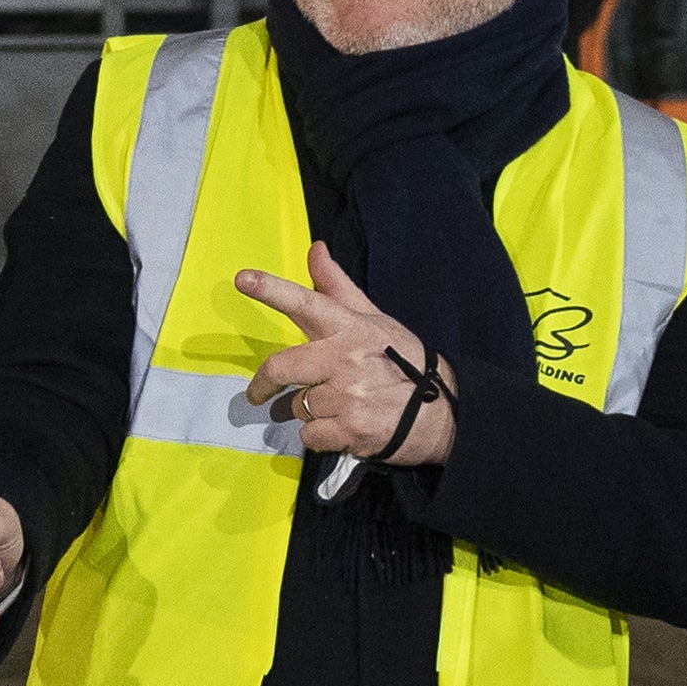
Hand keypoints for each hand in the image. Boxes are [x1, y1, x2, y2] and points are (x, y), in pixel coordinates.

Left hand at [237, 242, 457, 466]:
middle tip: (258, 394)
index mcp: (349, 327)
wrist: (444, 413)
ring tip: (339, 408)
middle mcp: (345, 358)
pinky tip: (344, 428)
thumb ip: (337, 287)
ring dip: (309, 411)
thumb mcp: (375, 319)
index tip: (242, 278)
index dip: (271, 289)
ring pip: (297, 407)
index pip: (305, 302)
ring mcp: (347, 395)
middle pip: (280, 368)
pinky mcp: (350, 429)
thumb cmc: (404, 362)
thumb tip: (314, 249)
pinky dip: (320, 436)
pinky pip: (310, 435)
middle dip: (262, 385)